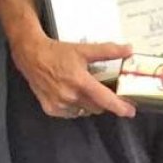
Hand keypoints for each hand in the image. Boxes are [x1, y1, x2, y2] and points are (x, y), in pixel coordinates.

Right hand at [10, 35, 136, 119]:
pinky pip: (70, 113)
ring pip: (84, 111)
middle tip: (104, 93)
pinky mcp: (51, 109)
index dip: (119, 107)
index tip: (131, 112)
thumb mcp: (84, 49)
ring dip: (89, 104)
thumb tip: (129, 49)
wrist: (31, 56)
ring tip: (84, 90)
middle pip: (97, 107)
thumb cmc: (59, 52)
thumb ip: (108, 51)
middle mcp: (71, 96)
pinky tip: (71, 94)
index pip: (105, 99)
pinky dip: (75, 107)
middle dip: (103, 102)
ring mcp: (60, 105)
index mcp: (81, 82)